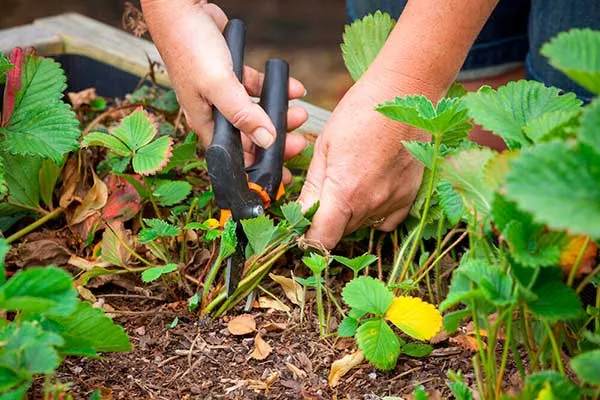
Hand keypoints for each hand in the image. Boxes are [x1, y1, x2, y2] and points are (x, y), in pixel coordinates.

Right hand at [141, 0, 308, 182]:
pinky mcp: (233, 75)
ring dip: (280, 115)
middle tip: (300, 143)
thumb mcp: (218, 85)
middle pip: (250, 137)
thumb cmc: (190, 47)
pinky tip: (294, 89)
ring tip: (301, 114)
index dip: (258, 168)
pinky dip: (276, 90)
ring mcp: (224, 94)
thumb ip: (243, 114)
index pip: (235, 157)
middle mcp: (214, 112)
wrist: (183, 8)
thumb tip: (267, 141)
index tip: (281, 176)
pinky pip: (258, 89)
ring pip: (258, 114)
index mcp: (205, 123)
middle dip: (276, 142)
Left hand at [298, 73, 427, 248]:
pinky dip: (373, 212)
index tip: (303, 226)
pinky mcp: (409, 197)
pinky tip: (370, 188)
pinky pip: (386, 220)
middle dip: (327, 220)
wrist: (404, 95)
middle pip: (340, 232)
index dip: (308, 238)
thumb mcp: (324, 147)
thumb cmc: (359, 113)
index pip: (321, 240)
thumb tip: (299, 216)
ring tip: (350, 179)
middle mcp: (370, 204)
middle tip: (325, 190)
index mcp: (344, 192)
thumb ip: (312, 189)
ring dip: (349, 214)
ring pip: (360, 225)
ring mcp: (393, 203)